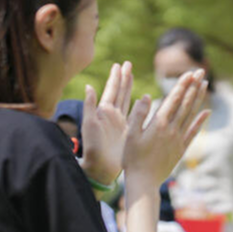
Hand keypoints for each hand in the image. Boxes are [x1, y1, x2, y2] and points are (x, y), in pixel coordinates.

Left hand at [81, 62, 133, 184]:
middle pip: (119, 92)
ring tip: (131, 75)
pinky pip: (135, 115)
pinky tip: (143, 99)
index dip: (115, 78)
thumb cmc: (92, 147)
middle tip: (127, 64)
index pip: (111, 90)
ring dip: (129, 87)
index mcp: (103, 112)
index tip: (119, 65)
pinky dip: (139, 106)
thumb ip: (89, 105)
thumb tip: (89, 86)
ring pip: (126, 100)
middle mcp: (112, 116)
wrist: (100, 167)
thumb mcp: (89, 124)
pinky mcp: (128, 132)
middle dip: (124, 78)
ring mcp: (120, 123)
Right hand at [122, 70, 209, 184]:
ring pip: (191, 114)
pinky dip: (200, 121)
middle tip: (200, 71)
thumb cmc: (132, 158)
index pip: (173, 100)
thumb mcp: (130, 135)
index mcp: (158, 124)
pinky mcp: (181, 149)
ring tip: (205, 84)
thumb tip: (145, 96)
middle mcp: (172, 130)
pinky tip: (207, 111)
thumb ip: (138, 115)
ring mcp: (178, 139)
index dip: (182, 85)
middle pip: (186, 104)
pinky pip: (193, 132)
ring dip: (198, 98)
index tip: (189, 73)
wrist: (144, 182)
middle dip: (193, 86)